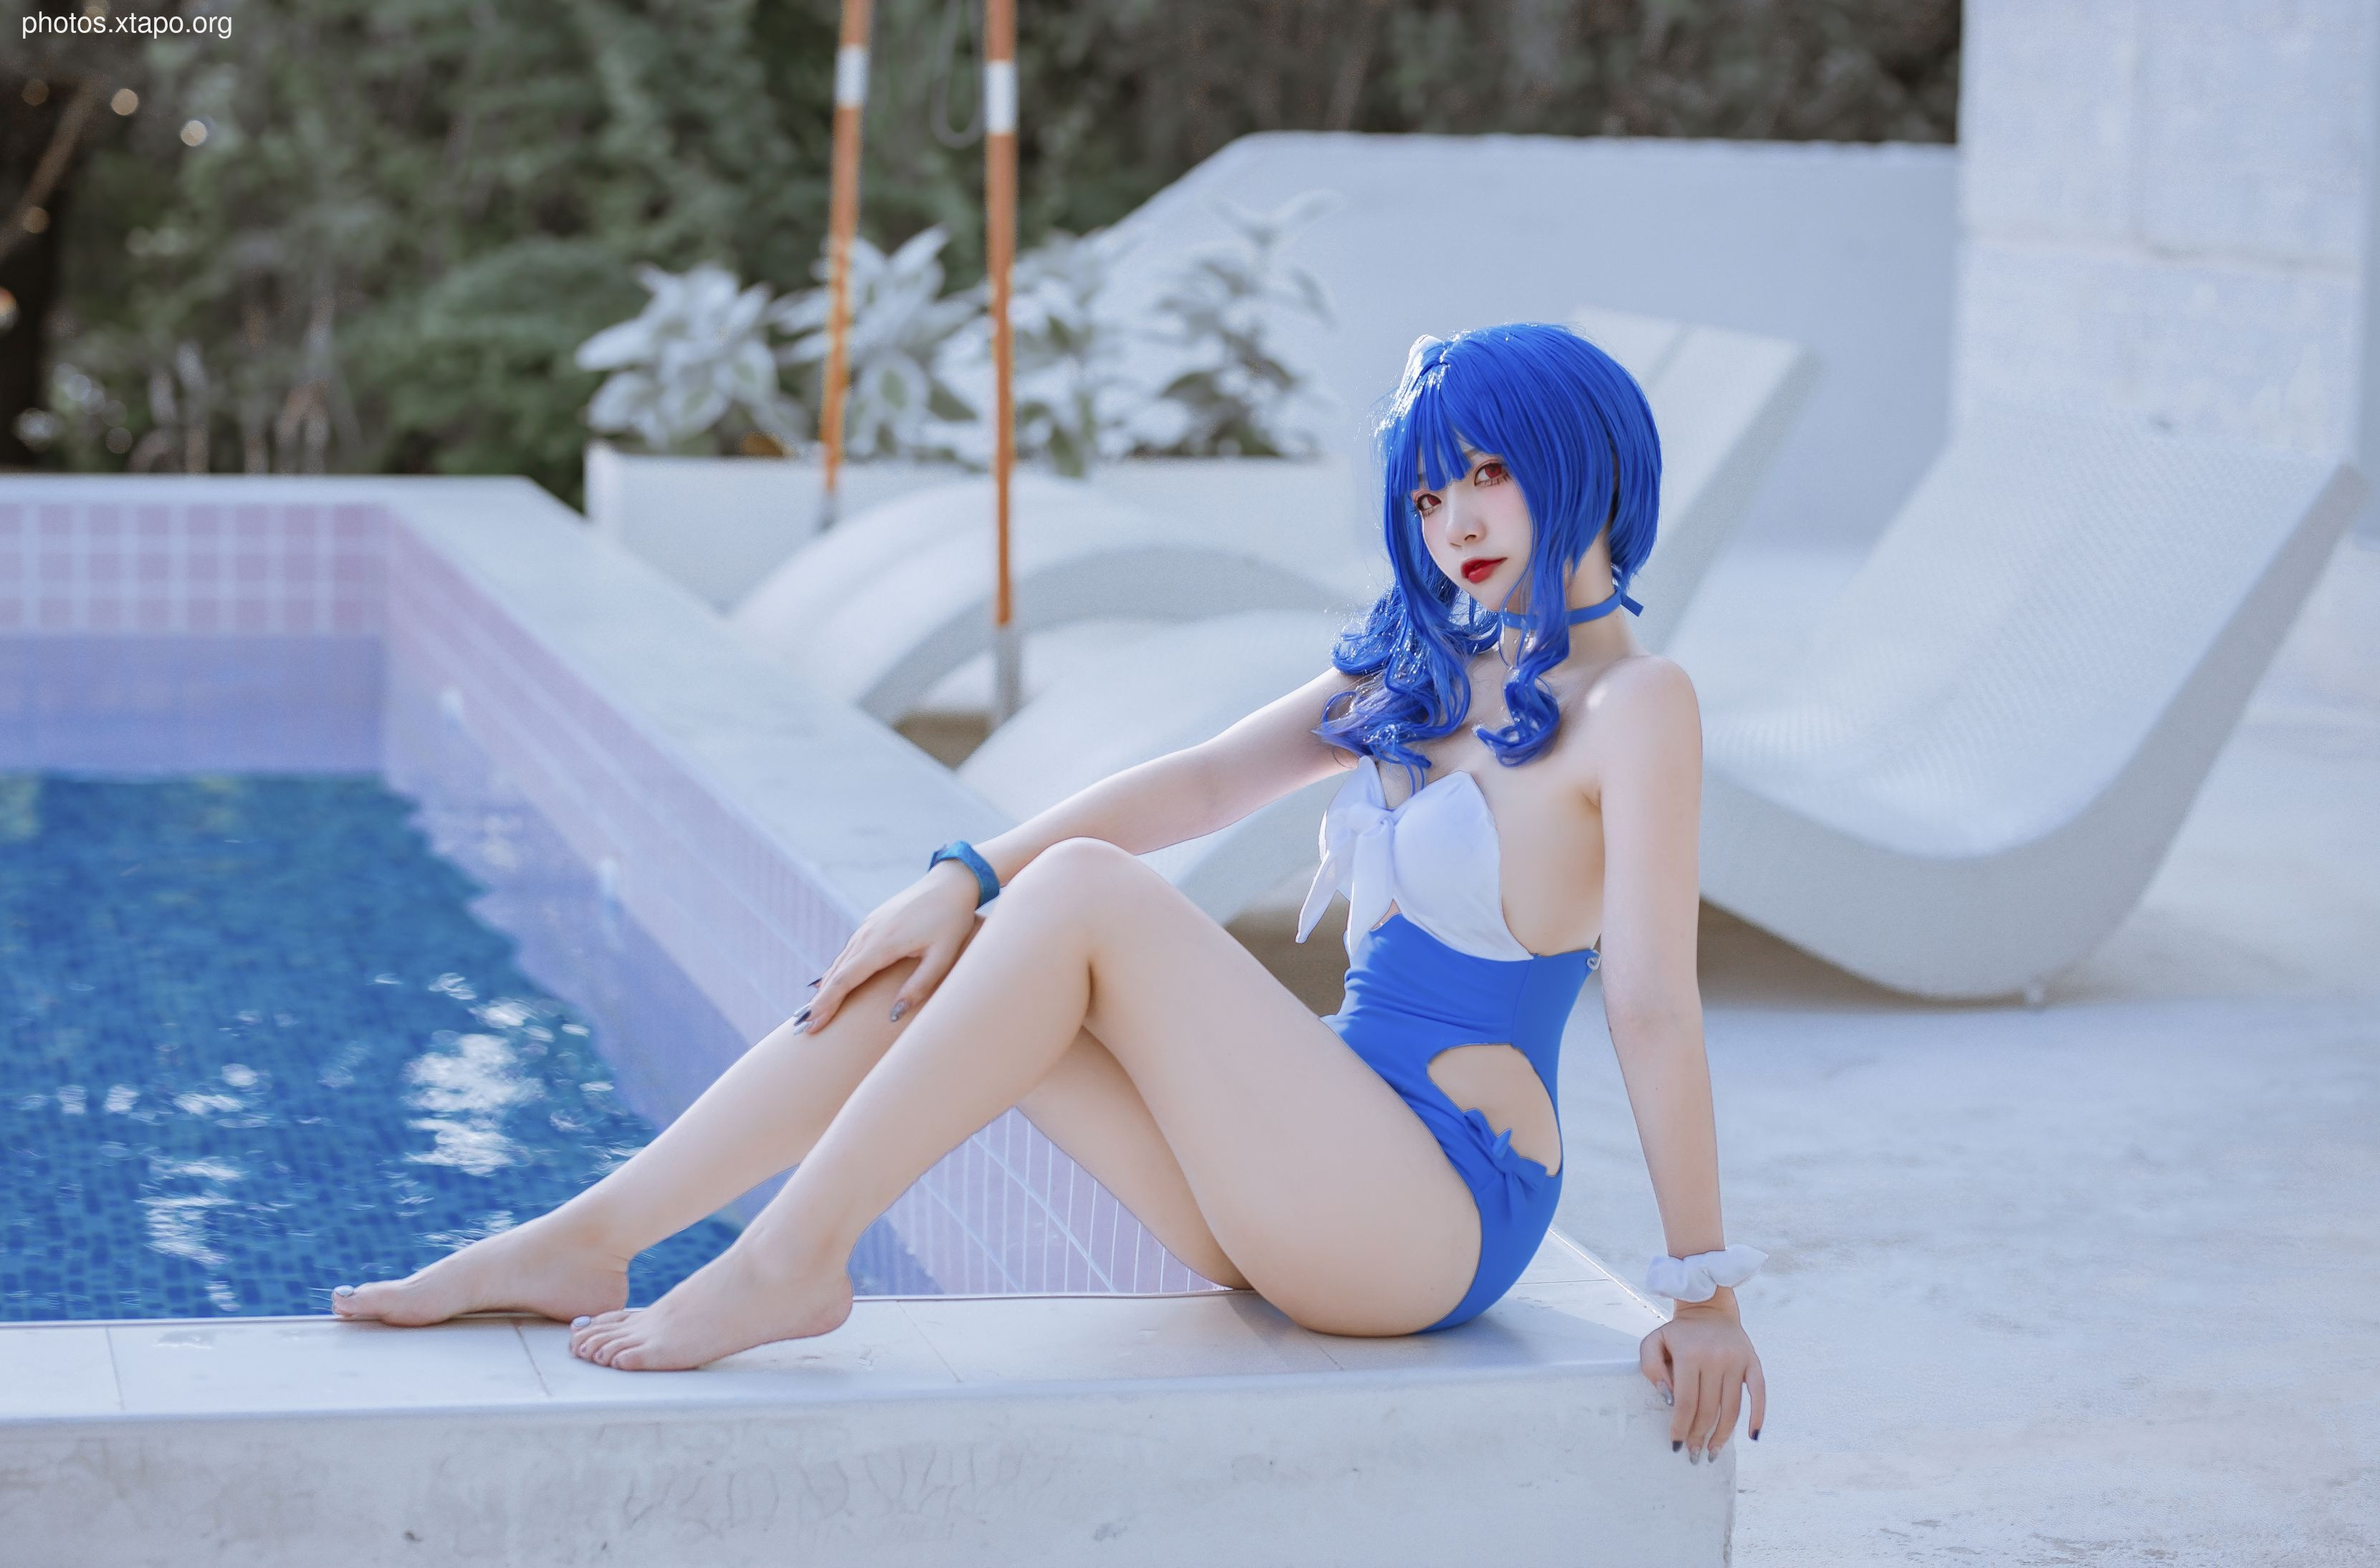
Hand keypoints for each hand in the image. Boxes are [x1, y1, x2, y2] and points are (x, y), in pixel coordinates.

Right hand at [795, 860, 982, 1033]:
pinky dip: (837, 970)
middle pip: (836, 973)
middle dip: (820, 1002)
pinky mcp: (873, 922)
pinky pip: (849, 951)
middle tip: (805, 1027)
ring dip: (826, 987)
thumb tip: (894, 1014)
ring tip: (815, 1011)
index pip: (845, 979)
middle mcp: (868, 934)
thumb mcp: (943, 956)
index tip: (813, 1024)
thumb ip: (920, 985)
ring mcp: (868, 926)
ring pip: (840, 961)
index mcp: (883, 943)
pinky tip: (832, 982)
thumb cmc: (951, 920)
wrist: (950, 883)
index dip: (827, 1004)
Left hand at [1639, 1287, 1764, 1461]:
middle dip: (1699, 1435)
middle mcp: (1715, 1358)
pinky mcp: (1753, 1362)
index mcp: (1689, 1354)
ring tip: (1713, 1451)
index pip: (1685, 1402)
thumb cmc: (1678, 1333)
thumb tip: (1667, 1399)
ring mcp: (1737, 1361)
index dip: (1681, 1427)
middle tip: (1694, 1454)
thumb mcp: (1653, 1342)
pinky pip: (1758, 1394)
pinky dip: (1758, 1416)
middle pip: (1709, 1409)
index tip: (1676, 1444)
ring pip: (1732, 1408)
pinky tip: (1752, 1436)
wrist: (1708, 1308)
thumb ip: (1651, 1368)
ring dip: (1723, 1434)